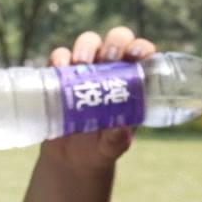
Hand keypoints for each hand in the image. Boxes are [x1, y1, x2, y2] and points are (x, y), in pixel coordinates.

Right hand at [37, 26, 156, 171]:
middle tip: (109, 57)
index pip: (142, 54)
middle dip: (114, 42)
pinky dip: (60, 57)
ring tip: (82, 63)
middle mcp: (110, 69)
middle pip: (116, 41)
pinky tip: (60, 67)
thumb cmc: (101, 149)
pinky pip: (60, 56)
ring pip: (88, 42)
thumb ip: (117, 141)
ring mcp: (85, 69)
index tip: (136, 54)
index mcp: (132, 81)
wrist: (71, 159)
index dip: (141, 47)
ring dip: (86, 47)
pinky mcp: (61, 75)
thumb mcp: (112, 147)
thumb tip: (121, 131)